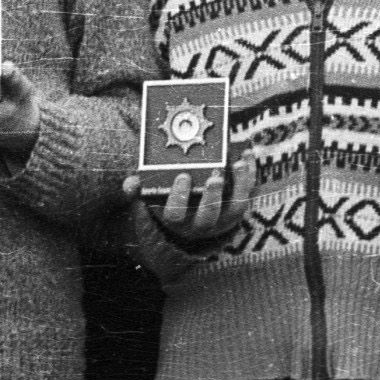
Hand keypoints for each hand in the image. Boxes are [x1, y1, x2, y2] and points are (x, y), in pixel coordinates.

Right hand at [138, 151, 260, 247]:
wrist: (194, 214)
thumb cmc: (170, 199)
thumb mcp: (153, 196)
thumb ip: (140, 189)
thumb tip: (129, 184)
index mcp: (176, 220)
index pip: (175, 215)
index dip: (179, 197)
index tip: (182, 177)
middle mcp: (201, 224)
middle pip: (208, 216)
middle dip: (212, 197)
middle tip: (214, 177)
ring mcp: (223, 218)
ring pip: (234, 208)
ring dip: (238, 185)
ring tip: (236, 164)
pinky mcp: (238, 207)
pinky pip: (248, 193)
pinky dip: (249, 175)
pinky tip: (247, 155)